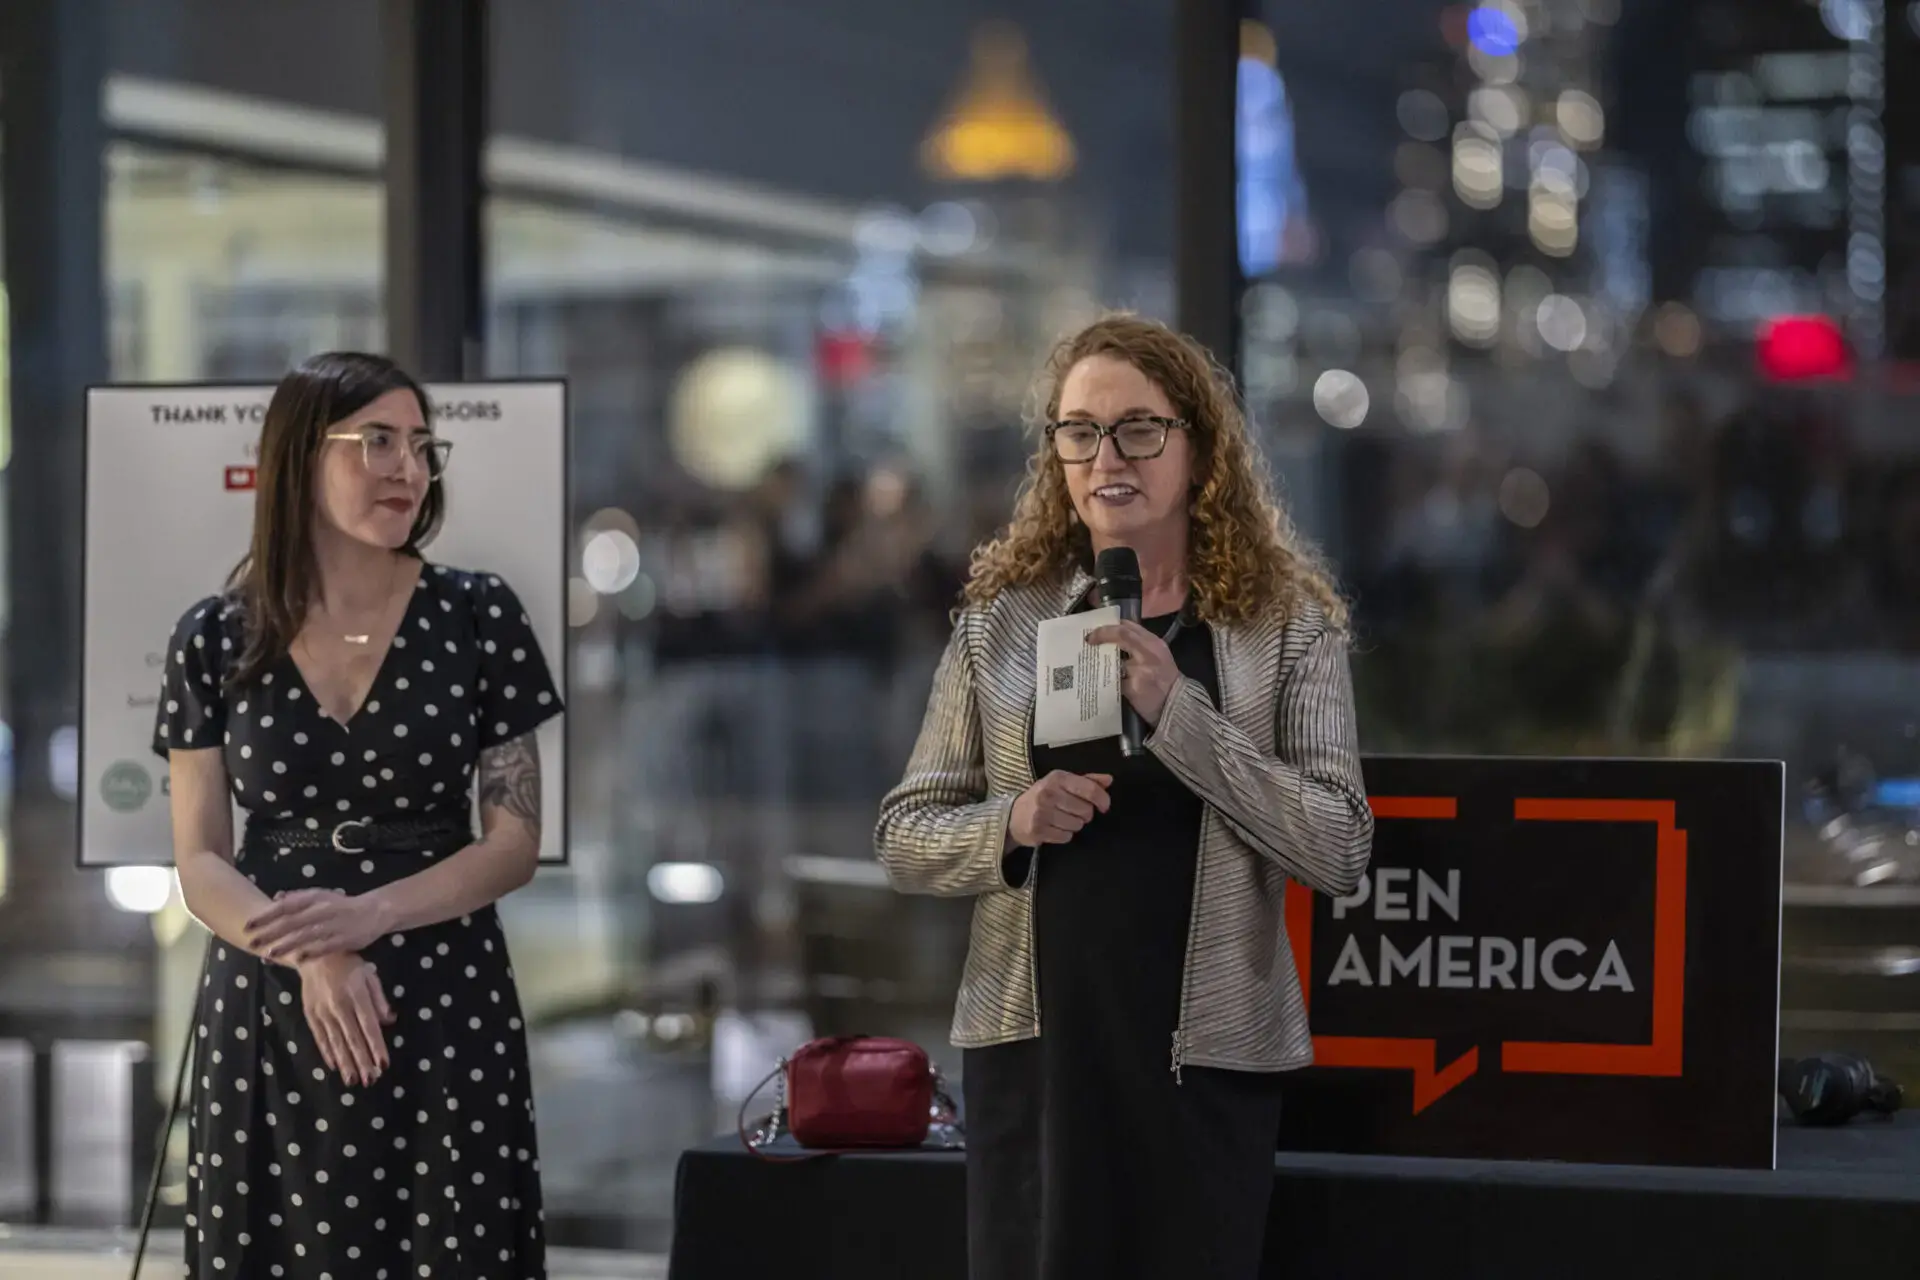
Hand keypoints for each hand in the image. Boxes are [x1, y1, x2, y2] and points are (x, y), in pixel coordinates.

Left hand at [246, 888, 390, 963]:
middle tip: (252, 942)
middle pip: (293, 921)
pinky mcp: (346, 939)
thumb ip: (298, 897)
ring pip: (308, 935)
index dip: (266, 916)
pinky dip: (313, 952)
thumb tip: (276, 897)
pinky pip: (327, 947)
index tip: (248, 925)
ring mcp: (335, 924)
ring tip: (270, 953)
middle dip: (271, 932)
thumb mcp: (321, 896)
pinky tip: (299, 959)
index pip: (286, 906)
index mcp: (315, 897)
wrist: (374, 912)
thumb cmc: (342, 905)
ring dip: (288, 944)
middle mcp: (324, 909)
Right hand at [299, 952, 393, 1086]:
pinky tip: (335, 1066)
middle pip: (353, 1038)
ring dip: (345, 1062)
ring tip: (353, 1080)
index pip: (369, 1026)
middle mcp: (339, 1006)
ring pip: (336, 1042)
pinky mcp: (310, 1015)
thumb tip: (389, 1021)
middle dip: (362, 1061)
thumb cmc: (349, 964)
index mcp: (356, 995)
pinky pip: (320, 1037)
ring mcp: (322, 1012)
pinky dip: (327, 1052)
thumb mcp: (369, 974)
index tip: (383, 1064)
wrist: (314, 954)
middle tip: (371, 1080)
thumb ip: (379, 999)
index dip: (376, 1046)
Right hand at [1009, 771, 1112, 847]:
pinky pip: (1066, 837)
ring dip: (1074, 825)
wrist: (1013, 815)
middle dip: (1084, 814)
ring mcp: (1041, 813)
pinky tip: (1055, 828)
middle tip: (1073, 811)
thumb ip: (1087, 781)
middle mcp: (1048, 793)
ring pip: (1077, 825)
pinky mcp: (1038, 830)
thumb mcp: (1062, 783)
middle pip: (1086, 810)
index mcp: (1057, 778)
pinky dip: (1064, 835)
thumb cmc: (1043, 797)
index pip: (1089, 789)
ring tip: (1062, 819)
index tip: (1104, 806)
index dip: (1102, 800)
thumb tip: (1109, 780)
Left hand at [1084, 620, 1179, 725]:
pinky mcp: (1134, 687)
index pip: (1129, 626)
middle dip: (1102, 634)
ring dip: (1105, 664)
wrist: (1176, 705)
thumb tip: (1113, 638)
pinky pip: (1115, 682)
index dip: (1110, 626)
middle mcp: (1148, 653)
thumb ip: (1140, 646)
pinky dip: (1110, 683)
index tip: (1096, 631)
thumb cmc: (1164, 681)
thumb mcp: (1158, 657)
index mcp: (1154, 643)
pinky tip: (1106, 686)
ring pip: (1115, 660)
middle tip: (1089, 640)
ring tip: (1096, 666)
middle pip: (1121, 634)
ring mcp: (1141, 669)